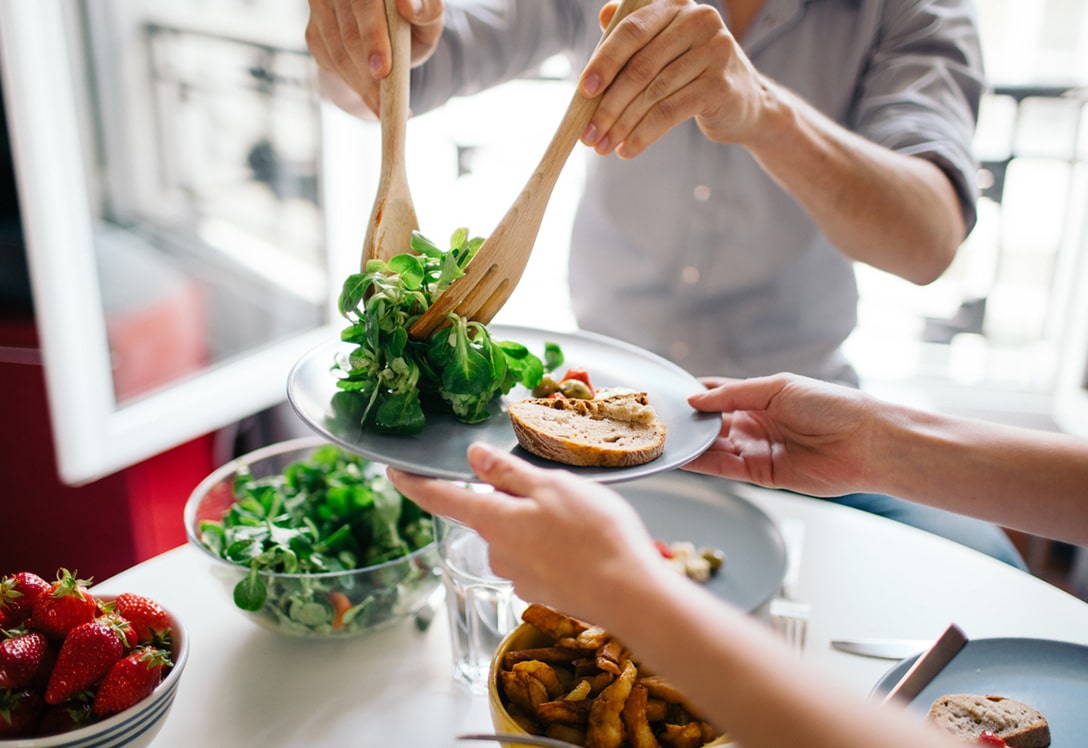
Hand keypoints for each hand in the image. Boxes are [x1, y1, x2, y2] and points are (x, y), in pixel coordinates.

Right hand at [305, 0, 444, 115]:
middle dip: (366, 75)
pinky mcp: (314, 30)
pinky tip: (369, 97)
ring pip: (338, 53)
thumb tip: (409, 6)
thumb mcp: (428, 19)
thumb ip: (427, 11)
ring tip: (382, 108)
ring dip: (360, 85)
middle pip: (349, 35)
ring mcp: (321, 7)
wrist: (387, 30)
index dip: (372, 37)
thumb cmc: (412, 22)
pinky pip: (329, 62)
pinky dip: (351, 84)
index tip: (382, 70)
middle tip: (382, 105)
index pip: (365, 5)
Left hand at [387, 443, 665, 620]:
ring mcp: (519, 576)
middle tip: (555, 487)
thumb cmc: (594, 535)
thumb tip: (472, 456)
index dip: (413, 483)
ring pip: (517, 535)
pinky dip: (555, 546)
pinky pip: (539, 557)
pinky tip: (585, 543)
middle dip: (512, 499)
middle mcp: (498, 552)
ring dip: (538, 523)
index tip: (392, 471)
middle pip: (490, 514)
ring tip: (582, 517)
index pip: (440, 499)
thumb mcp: (552, 487)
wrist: (630, 595)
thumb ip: (508, 473)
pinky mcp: (543, 591)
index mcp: (494, 521)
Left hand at [579, 0, 768, 157]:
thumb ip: (637, 34)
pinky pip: (670, 113)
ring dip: (622, 125)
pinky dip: (643, 135)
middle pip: (640, 66)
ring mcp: (714, 51)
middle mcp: (699, 21)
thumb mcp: (667, 48)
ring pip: (653, 94)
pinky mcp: (720, 85)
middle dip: (608, 105)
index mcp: (677, 6)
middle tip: (588, 133)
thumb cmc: (694, 74)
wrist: (745, 103)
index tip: (583, 91)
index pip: (632, 30)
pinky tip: (627, 150)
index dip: (604, 61)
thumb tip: (603, 15)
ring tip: (603, 146)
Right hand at [684, 373, 880, 496]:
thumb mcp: (777, 388)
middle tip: (659, 421)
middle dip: (689, 422)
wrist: (864, 442)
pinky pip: (726, 468)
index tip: (669, 395)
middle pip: (713, 423)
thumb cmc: (830, 405)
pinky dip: (704, 463)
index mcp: (761, 397)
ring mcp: (758, 449)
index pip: (719, 394)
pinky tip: (684, 457)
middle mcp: (756, 423)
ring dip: (692, 444)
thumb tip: (695, 400)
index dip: (695, 395)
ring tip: (665, 440)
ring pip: (715, 447)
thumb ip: (733, 395)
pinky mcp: (762, 475)